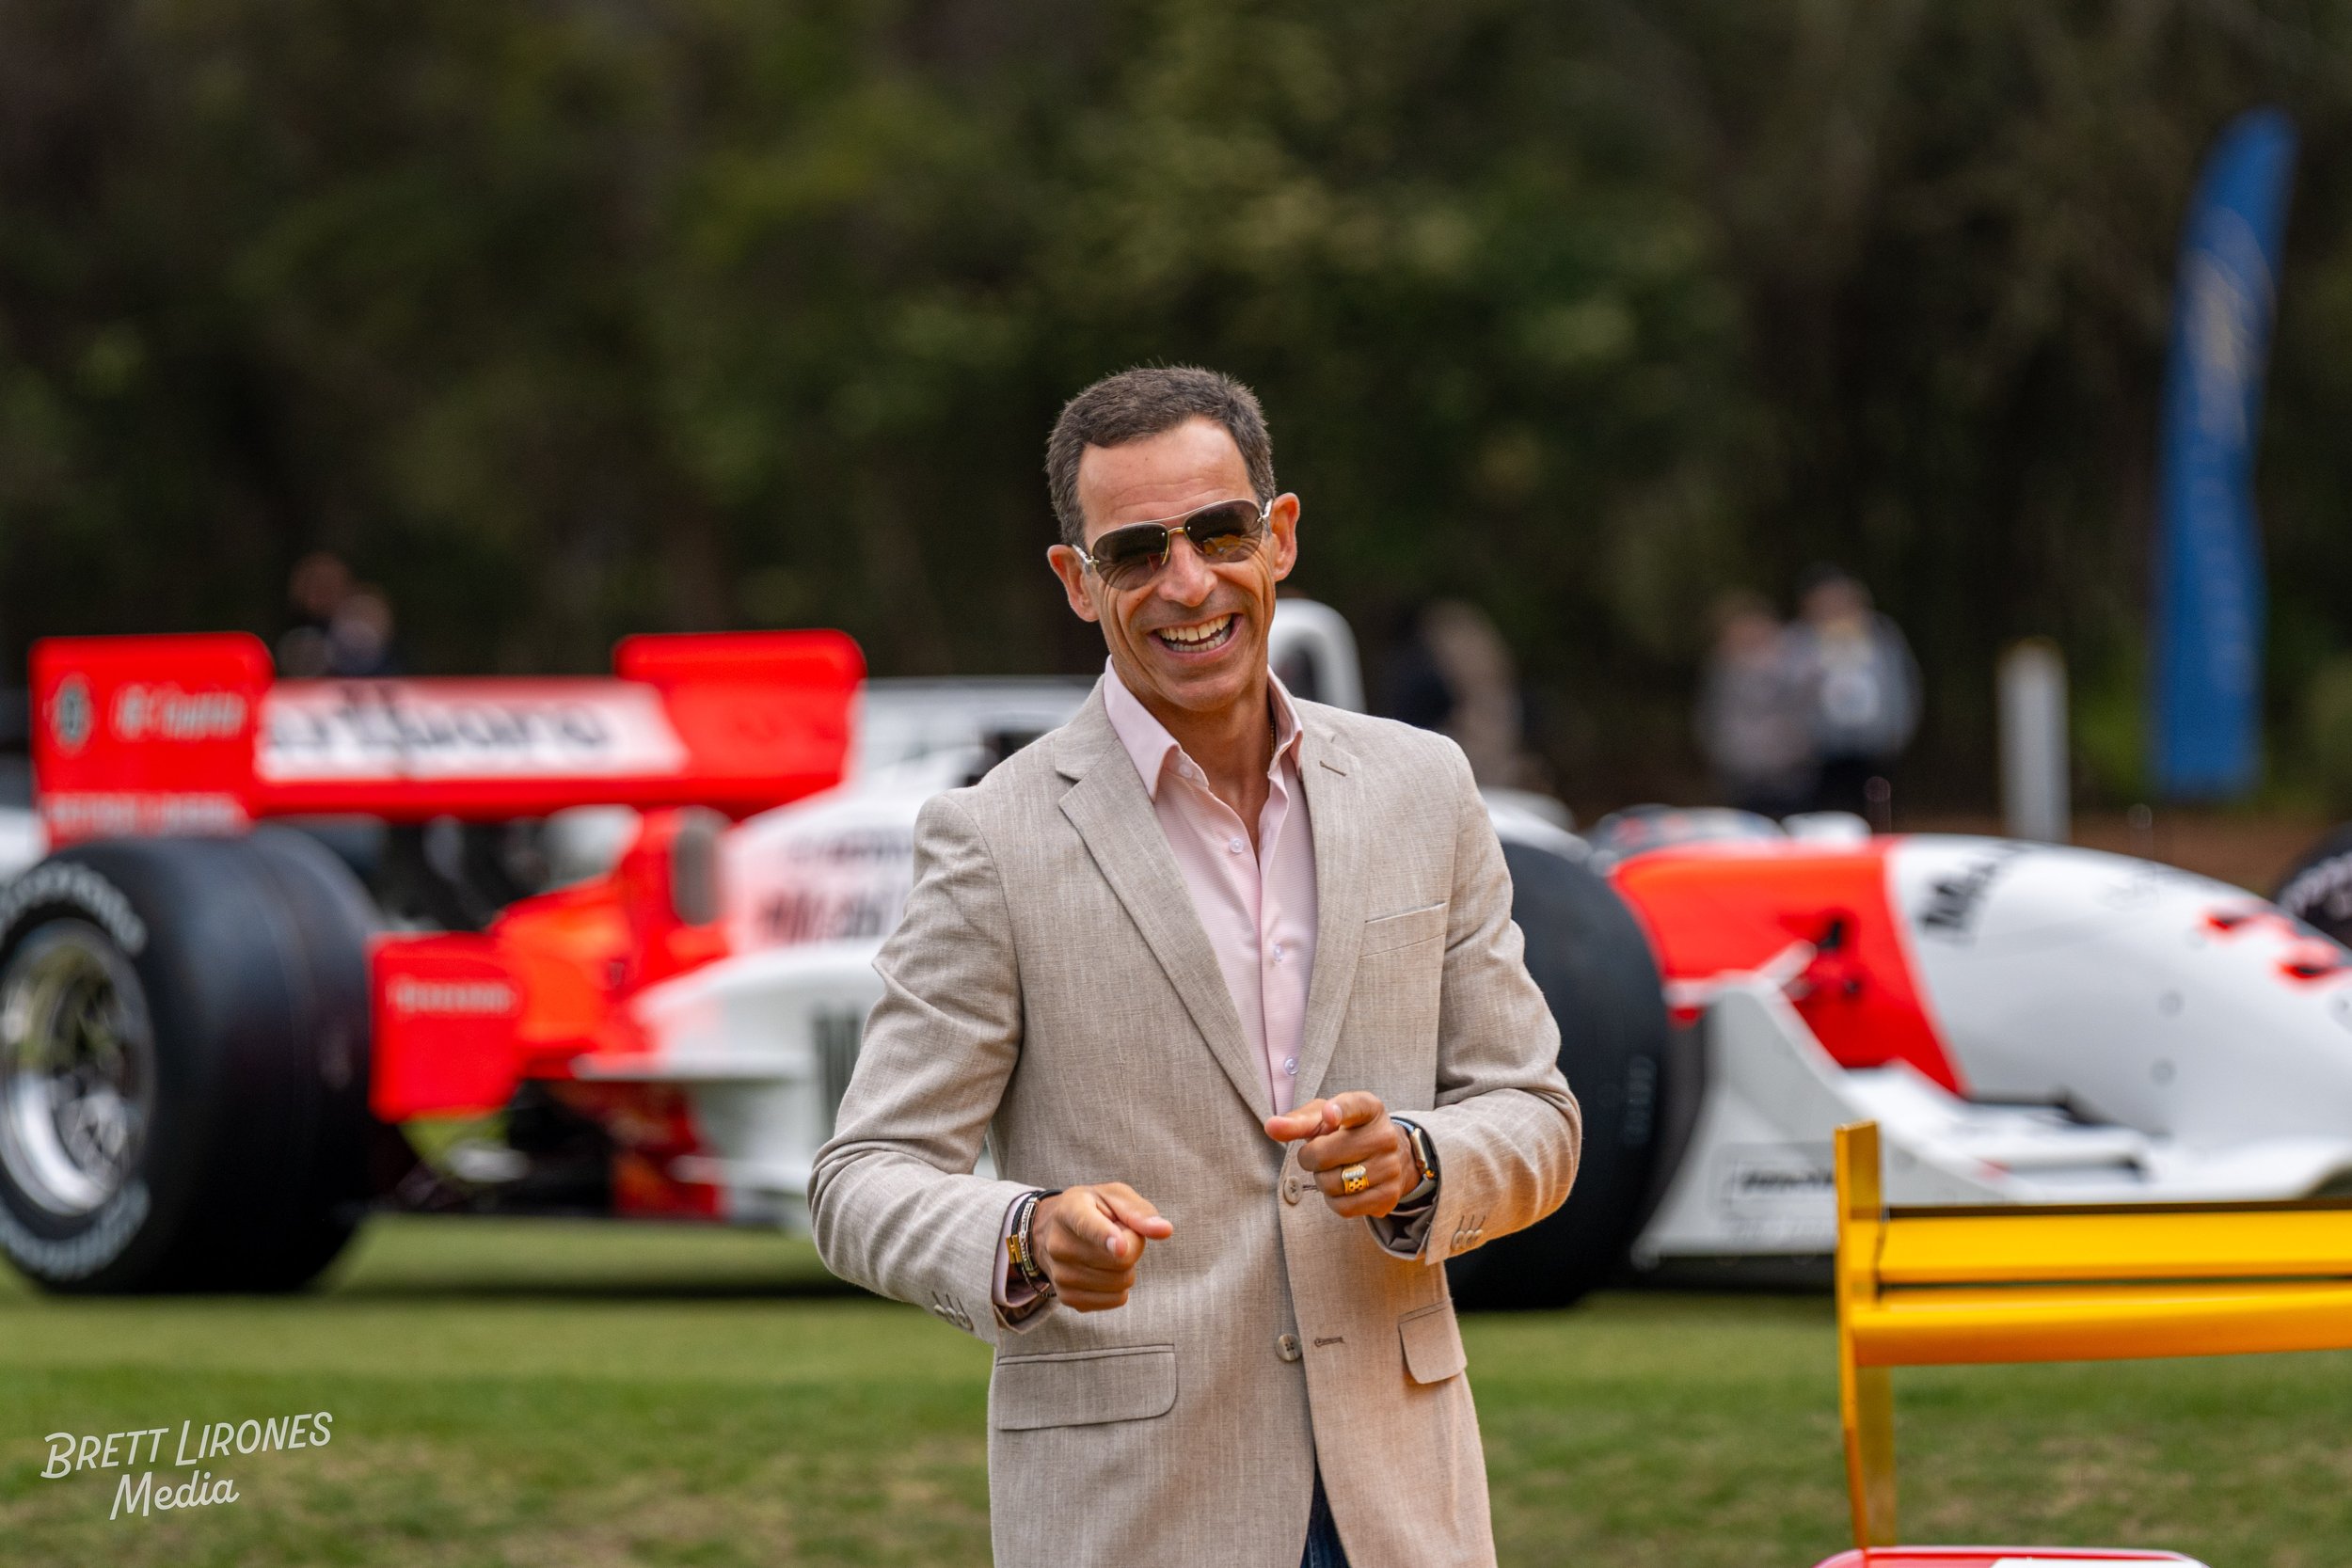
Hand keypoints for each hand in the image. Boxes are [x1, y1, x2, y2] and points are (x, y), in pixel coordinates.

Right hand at [1031, 1183, 1173, 1311]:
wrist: (1052, 1230)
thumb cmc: (1093, 1209)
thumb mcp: (1115, 1196)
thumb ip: (1139, 1212)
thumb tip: (1165, 1230)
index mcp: (1071, 1211)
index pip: (1089, 1227)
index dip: (1106, 1238)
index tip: (1121, 1248)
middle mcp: (1059, 1244)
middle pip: (1120, 1260)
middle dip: (1132, 1248)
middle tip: (1118, 1235)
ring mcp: (1060, 1274)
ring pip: (1120, 1283)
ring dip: (1125, 1268)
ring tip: (1107, 1251)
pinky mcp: (1067, 1297)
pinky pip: (1115, 1300)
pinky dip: (1118, 1286)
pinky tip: (1102, 1269)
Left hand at [1264, 1091, 1416, 1218]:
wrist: (1387, 1158)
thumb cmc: (1345, 1134)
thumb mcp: (1323, 1120)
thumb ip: (1297, 1122)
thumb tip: (1271, 1126)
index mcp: (1369, 1108)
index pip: (1355, 1106)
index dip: (1340, 1110)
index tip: (1328, 1115)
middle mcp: (1385, 1136)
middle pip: (1324, 1155)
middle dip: (1310, 1158)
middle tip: (1318, 1155)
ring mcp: (1391, 1167)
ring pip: (1332, 1184)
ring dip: (1322, 1181)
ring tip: (1334, 1170)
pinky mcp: (1389, 1196)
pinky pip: (1344, 1207)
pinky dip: (1333, 1201)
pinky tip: (1343, 1188)